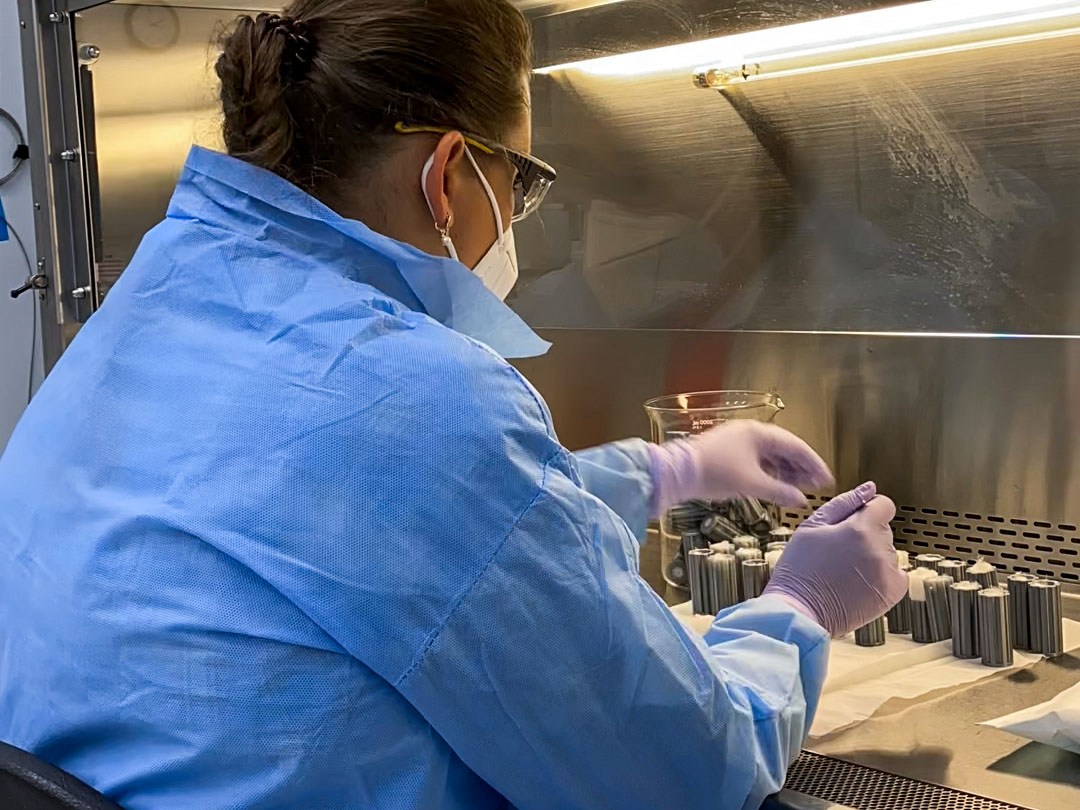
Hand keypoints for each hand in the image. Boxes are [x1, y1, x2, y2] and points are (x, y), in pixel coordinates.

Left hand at [648, 421, 832, 514]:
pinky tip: (776, 485)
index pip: (796, 446)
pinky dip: (769, 471)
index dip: (814, 463)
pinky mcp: (729, 451)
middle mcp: (750, 432)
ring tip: (798, 488)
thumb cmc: (714, 473)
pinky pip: (757, 459)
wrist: (678, 472)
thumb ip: (779, 491)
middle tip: (816, 485)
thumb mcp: (751, 484)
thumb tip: (800, 500)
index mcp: (759, 433)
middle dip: (801, 467)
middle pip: (784, 448)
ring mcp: (739, 440)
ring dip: (786, 470)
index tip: (826, 479)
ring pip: (770, 454)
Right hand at [763, 482, 907, 636]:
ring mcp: (888, 572)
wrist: (800, 611)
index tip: (854, 522)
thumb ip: (844, 503)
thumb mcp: (812, 527)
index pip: (884, 505)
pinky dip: (882, 576)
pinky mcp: (892, 593)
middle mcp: (879, 549)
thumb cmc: (799, 569)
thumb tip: (869, 489)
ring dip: (873, 555)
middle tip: (839, 550)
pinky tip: (858, 581)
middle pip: (884, 529)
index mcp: (860, 529)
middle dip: (866, 534)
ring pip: (889, 551)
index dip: (868, 510)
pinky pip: (897, 574)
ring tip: (845, 569)